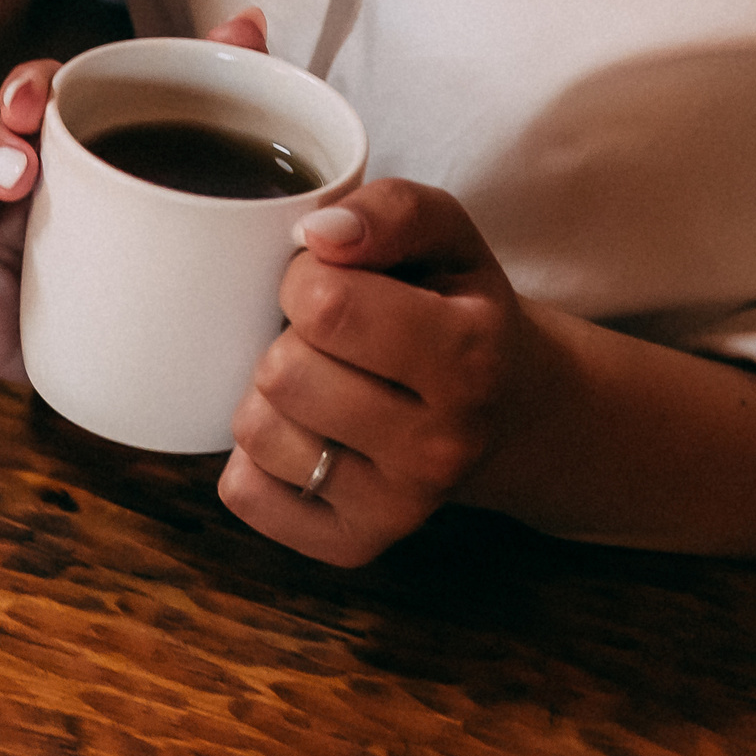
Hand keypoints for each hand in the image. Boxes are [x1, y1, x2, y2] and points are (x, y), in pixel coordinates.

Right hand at [0, 9, 271, 381]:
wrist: (148, 352)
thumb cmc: (156, 251)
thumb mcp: (196, 171)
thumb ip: (211, 95)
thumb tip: (247, 23)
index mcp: (51, 138)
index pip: (19, 92)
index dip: (19, 88)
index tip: (33, 104)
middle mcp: (0, 176)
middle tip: (18, 172)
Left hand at [219, 178, 554, 564]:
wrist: (511, 412)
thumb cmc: (458, 310)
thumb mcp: (448, 239)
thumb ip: (390, 211)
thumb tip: (316, 234)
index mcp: (470, 357)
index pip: (323, 303)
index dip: (304, 281)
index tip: (331, 289)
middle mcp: (441, 445)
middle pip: (283, 372)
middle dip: (289, 341)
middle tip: (332, 345)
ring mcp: (399, 508)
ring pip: (256, 432)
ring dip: (270, 397)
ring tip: (323, 389)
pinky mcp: (354, 545)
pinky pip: (244, 492)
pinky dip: (256, 460)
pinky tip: (307, 438)